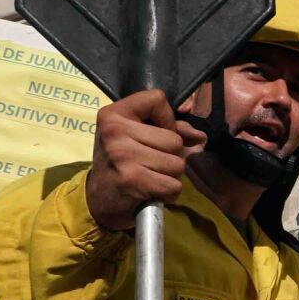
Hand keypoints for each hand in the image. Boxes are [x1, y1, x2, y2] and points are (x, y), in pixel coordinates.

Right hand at [86, 89, 206, 231]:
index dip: (166, 119)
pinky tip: (150, 191)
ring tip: (149, 177)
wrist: (98, 200)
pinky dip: (167, 193)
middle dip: (170, 155)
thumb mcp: (137, 137)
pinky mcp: (132, 179)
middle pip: (174, 139)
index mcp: (113, 114)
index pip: (157, 99)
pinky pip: (173, 185)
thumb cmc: (121, 164)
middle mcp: (115, 131)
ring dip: (169, 175)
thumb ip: (170, 129)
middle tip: (148, 163)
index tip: (154, 134)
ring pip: (177, 164)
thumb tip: (200, 136)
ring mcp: (122, 155)